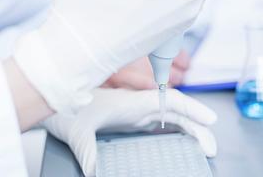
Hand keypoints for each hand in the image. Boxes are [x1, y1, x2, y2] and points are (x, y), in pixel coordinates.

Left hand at [42, 88, 216, 176]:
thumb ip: (89, 153)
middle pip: (175, 111)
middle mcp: (136, 104)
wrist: (49, 94)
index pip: (169, 101)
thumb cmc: (63, 107)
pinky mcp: (128, 118)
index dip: (193, 108)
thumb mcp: (76, 132)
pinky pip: (159, 122)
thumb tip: (96, 174)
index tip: (210, 120)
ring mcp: (133, 110)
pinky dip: (175, 129)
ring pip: (170, 116)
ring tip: (204, 146)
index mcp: (130, 101)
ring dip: (189, 128)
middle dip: (198, 125)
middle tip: (212, 147)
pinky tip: (182, 140)